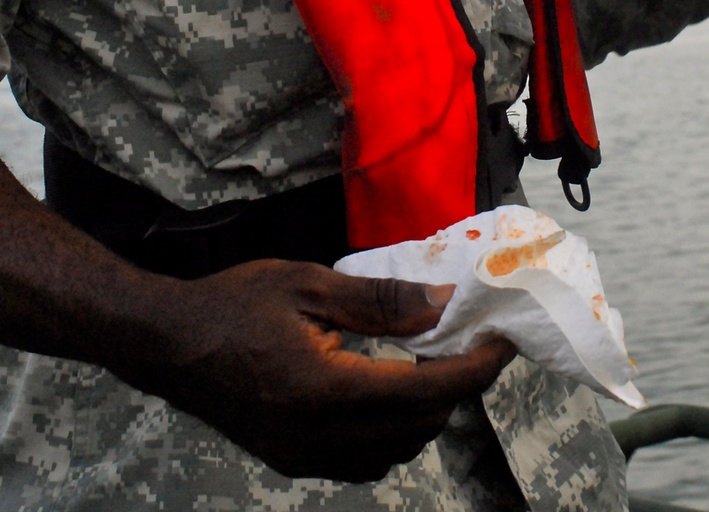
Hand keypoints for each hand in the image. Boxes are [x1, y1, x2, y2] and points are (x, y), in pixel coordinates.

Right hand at [137, 261, 514, 482]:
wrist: (168, 344)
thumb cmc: (235, 304)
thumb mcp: (310, 285)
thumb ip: (380, 301)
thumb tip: (443, 303)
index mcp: (325, 390)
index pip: (424, 392)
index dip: (473, 370)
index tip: (503, 343)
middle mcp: (319, 436)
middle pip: (418, 426)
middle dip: (454, 387)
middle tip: (468, 341)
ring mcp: (305, 457)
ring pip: (395, 450)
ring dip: (424, 412)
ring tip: (429, 360)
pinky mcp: (293, 461)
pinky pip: (364, 460)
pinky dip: (391, 431)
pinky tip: (387, 390)